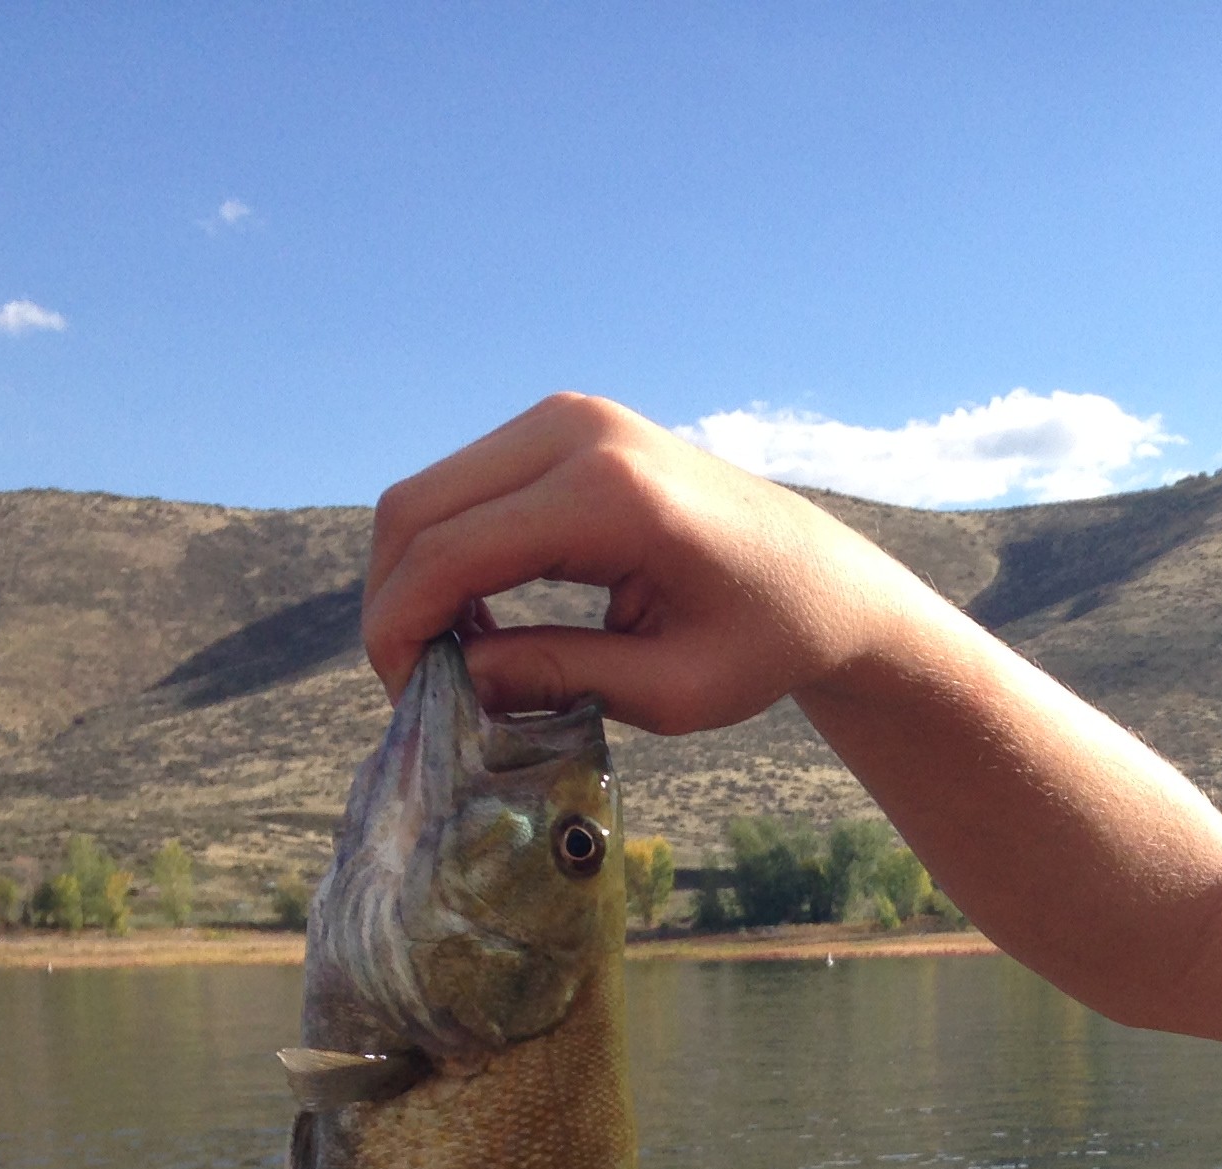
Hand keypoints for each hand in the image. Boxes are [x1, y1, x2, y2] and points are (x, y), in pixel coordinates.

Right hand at [362, 393, 923, 730]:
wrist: (825, 580)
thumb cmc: (766, 641)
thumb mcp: (671, 691)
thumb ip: (557, 679)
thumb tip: (455, 680)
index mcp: (611, 495)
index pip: (450, 553)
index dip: (402, 630)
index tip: (409, 700)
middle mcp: (579, 431)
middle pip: (416, 508)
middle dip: (396, 603)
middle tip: (419, 686)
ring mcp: (570, 416)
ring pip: (429, 494)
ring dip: (418, 577)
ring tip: (456, 659)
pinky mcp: (566, 424)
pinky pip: (468, 485)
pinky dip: (449, 550)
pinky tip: (481, 619)